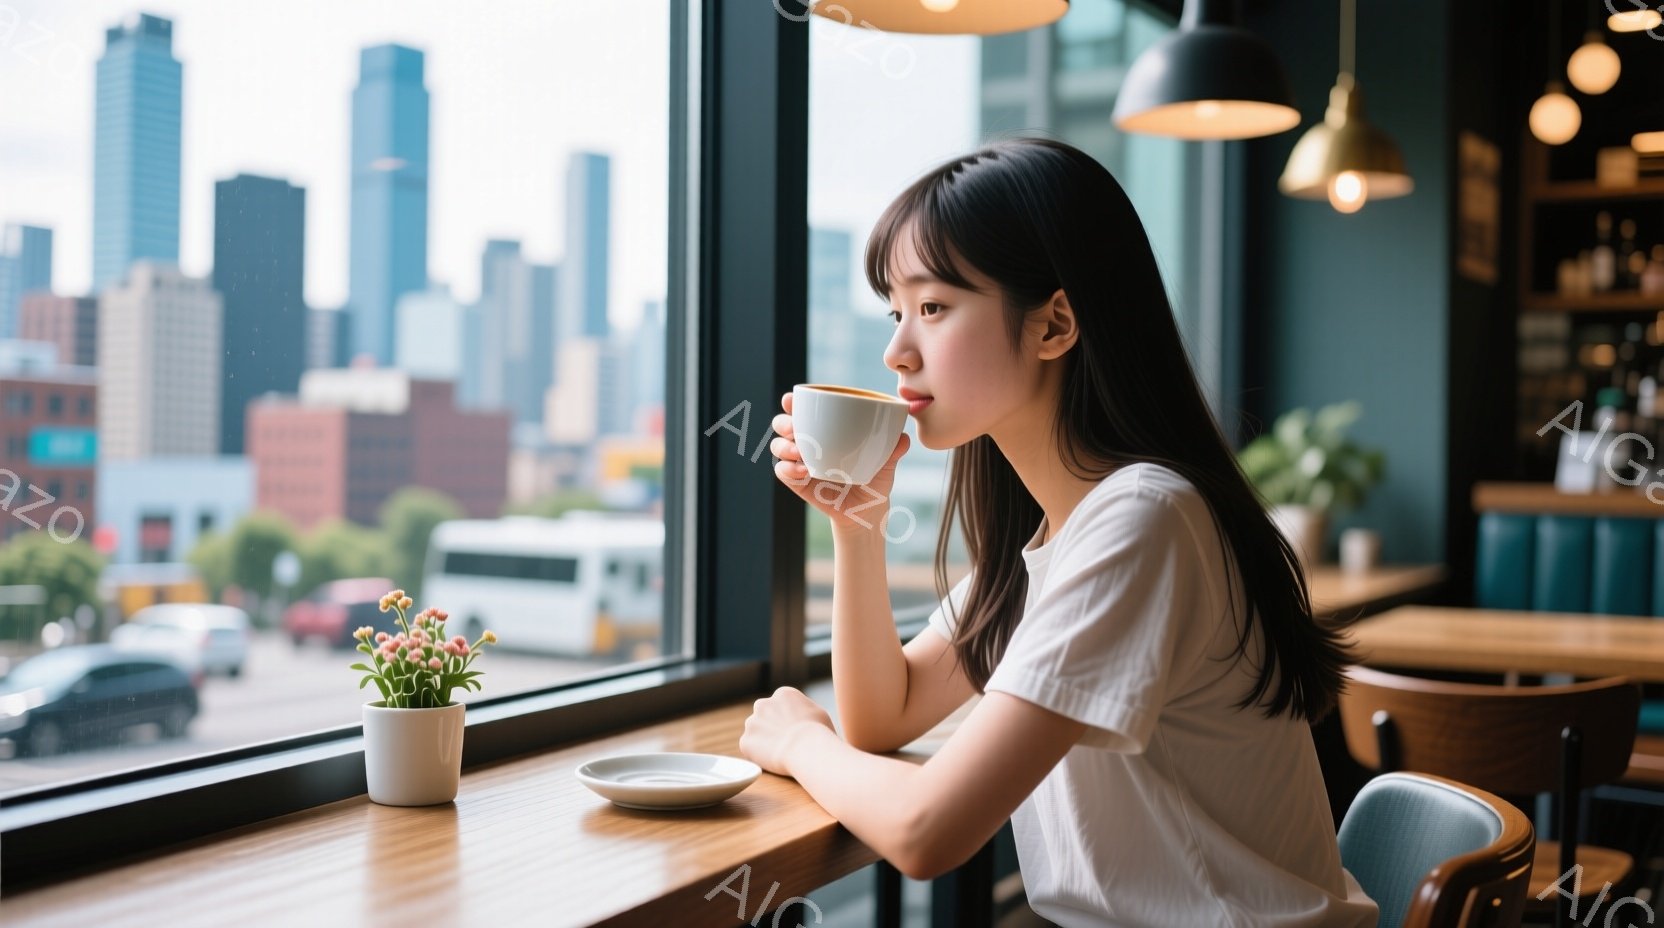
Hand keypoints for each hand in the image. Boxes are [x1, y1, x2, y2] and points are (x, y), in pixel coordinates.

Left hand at [740, 685, 835, 776]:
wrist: (806, 748)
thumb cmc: (819, 732)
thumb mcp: (819, 713)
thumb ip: (805, 710)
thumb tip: (804, 715)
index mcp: (783, 695)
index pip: (780, 706)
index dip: (787, 721)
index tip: (794, 733)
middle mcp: (763, 704)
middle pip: (764, 717)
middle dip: (771, 728)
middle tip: (784, 744)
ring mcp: (752, 723)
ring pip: (755, 733)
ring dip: (763, 742)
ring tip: (779, 754)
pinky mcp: (745, 742)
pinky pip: (750, 750)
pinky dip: (758, 757)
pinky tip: (772, 761)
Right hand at [771, 391, 909, 535]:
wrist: (868, 510)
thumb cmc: (875, 478)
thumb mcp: (885, 462)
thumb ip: (893, 449)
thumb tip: (903, 438)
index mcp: (826, 429)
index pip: (804, 410)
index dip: (793, 402)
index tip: (792, 398)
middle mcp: (809, 442)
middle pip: (783, 424)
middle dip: (784, 422)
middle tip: (795, 428)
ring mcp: (800, 462)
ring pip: (778, 446)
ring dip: (784, 445)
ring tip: (799, 452)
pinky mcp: (797, 483)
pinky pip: (782, 472)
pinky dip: (788, 469)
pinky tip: (804, 471)